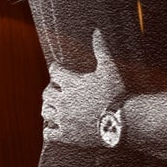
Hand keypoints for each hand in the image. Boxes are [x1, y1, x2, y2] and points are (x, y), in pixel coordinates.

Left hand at [41, 30, 123, 147]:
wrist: (121, 122)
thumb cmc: (116, 94)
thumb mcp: (110, 69)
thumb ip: (101, 50)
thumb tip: (97, 31)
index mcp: (71, 82)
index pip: (54, 71)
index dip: (57, 70)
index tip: (59, 70)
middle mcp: (63, 100)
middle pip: (46, 93)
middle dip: (51, 90)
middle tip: (57, 90)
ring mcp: (63, 118)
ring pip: (45, 111)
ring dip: (49, 108)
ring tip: (55, 107)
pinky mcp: (66, 135)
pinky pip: (49, 132)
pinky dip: (49, 129)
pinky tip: (54, 126)